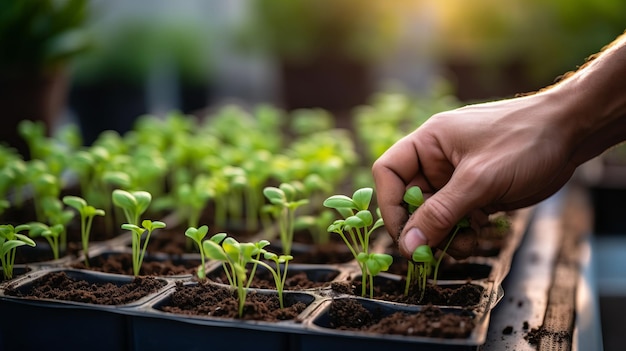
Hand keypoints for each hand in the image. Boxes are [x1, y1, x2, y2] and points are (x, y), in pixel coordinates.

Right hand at [372, 92, 579, 259]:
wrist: (572, 133)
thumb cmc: (524, 142)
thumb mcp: (479, 180)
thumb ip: (441, 214)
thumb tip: (407, 246)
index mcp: (428, 142)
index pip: (388, 172)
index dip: (389, 204)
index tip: (404, 234)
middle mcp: (437, 160)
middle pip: (410, 199)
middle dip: (422, 227)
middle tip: (432, 252)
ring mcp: (457, 178)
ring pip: (434, 215)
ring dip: (444, 235)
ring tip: (465, 244)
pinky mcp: (477, 192)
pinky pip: (457, 219)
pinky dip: (463, 233)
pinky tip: (481, 235)